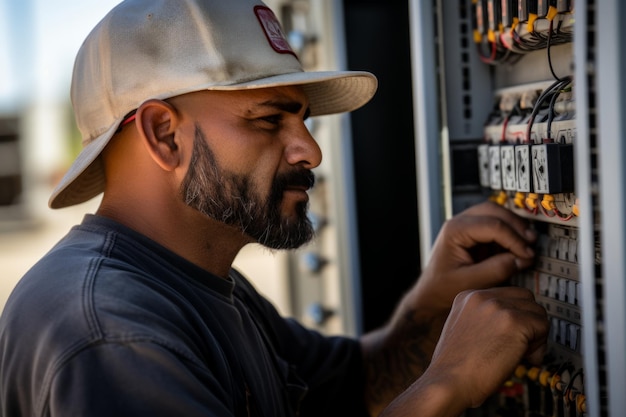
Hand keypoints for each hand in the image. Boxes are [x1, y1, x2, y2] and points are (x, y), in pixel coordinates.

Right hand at [379, 286, 548, 416]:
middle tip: (520, 345)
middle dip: (528, 321)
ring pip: (537, 311)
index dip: (515, 317)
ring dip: (536, 334)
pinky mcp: (513, 321)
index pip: (507, 295)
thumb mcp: (462, 329)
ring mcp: (497, 307)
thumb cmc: (455, 367)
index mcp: (467, 297)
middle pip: (525, 298)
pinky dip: (539, 346)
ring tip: (521, 354)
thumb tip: (510, 325)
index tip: (512, 336)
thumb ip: (482, 319)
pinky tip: (524, 359)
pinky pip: (543, 326)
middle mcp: (482, 297)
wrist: (449, 381)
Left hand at [413, 201, 536, 310]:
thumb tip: (522, 258)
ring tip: (527, 245)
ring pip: (495, 214)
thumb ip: (496, 270)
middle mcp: (458, 223)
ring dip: (513, 227)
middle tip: (531, 243)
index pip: (491, 225)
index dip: (513, 238)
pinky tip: (517, 248)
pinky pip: (495, 226)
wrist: (431, 294)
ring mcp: (466, 226)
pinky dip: (508, 233)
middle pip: (494, 211)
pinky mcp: (473, 235)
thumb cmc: (443, 288)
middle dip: (516, 225)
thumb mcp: (470, 283)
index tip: (527, 254)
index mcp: (454, 231)